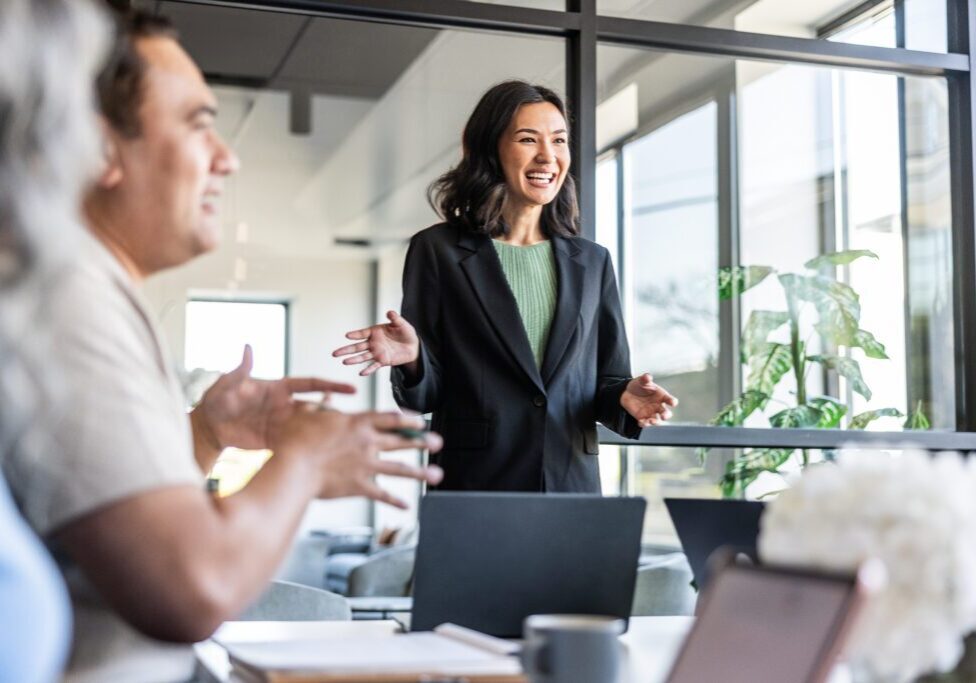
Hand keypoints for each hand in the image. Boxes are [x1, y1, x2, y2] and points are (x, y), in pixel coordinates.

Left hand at [195, 345, 355, 450]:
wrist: (209, 427)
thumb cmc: (217, 400)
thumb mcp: (228, 384)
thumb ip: (241, 370)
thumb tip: (248, 347)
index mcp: (279, 389)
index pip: (311, 384)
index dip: (331, 386)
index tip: (351, 389)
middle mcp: (285, 406)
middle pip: (317, 406)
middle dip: (334, 412)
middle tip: (350, 420)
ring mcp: (282, 424)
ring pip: (310, 426)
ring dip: (324, 430)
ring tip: (342, 437)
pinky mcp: (276, 441)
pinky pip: (297, 443)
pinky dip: (309, 446)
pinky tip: (322, 453)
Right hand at [272, 409, 443, 508]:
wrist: (294, 467)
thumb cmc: (295, 438)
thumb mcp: (308, 414)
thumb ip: (322, 404)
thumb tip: (327, 395)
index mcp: (358, 423)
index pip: (391, 418)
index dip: (408, 419)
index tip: (421, 422)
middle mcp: (367, 443)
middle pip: (401, 441)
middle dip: (422, 442)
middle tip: (438, 442)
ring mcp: (366, 465)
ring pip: (400, 469)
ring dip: (420, 473)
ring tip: (438, 475)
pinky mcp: (359, 486)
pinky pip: (382, 495)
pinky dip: (395, 501)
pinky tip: (408, 505)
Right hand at [333, 310, 418, 375]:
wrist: (413, 345)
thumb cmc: (405, 332)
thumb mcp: (401, 323)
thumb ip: (395, 318)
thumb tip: (390, 312)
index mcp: (375, 332)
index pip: (362, 333)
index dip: (355, 334)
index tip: (347, 336)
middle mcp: (373, 343)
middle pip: (357, 347)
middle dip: (346, 350)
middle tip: (334, 353)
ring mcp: (376, 353)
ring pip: (362, 357)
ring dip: (354, 360)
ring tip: (344, 362)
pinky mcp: (382, 361)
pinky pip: (374, 366)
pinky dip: (368, 370)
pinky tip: (361, 373)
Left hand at [620, 373, 677, 427]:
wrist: (626, 392)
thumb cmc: (638, 385)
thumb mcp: (641, 380)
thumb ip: (645, 378)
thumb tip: (648, 376)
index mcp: (662, 396)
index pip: (670, 400)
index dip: (672, 402)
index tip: (672, 403)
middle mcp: (658, 406)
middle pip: (666, 413)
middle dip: (666, 415)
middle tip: (663, 416)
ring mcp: (651, 413)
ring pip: (657, 421)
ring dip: (655, 422)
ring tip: (651, 420)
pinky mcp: (642, 418)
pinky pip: (645, 423)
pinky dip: (644, 424)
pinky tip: (640, 421)